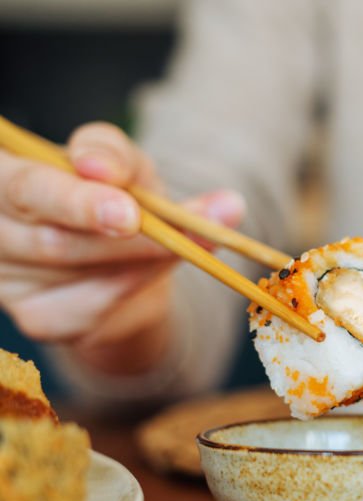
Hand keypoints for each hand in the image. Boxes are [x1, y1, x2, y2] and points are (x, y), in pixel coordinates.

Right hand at [0, 122, 244, 374]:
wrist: (129, 260)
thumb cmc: (117, 197)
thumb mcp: (124, 166)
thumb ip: (119, 157)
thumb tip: (123, 173)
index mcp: (4, 175)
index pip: (22, 187)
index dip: (74, 201)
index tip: (129, 213)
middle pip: (49, 240)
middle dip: (119, 240)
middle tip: (175, 237)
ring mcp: (6, 278)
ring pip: (76, 274)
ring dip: (138, 260)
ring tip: (181, 242)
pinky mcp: (35, 318)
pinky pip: (88, 309)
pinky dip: (129, 287)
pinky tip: (145, 272)